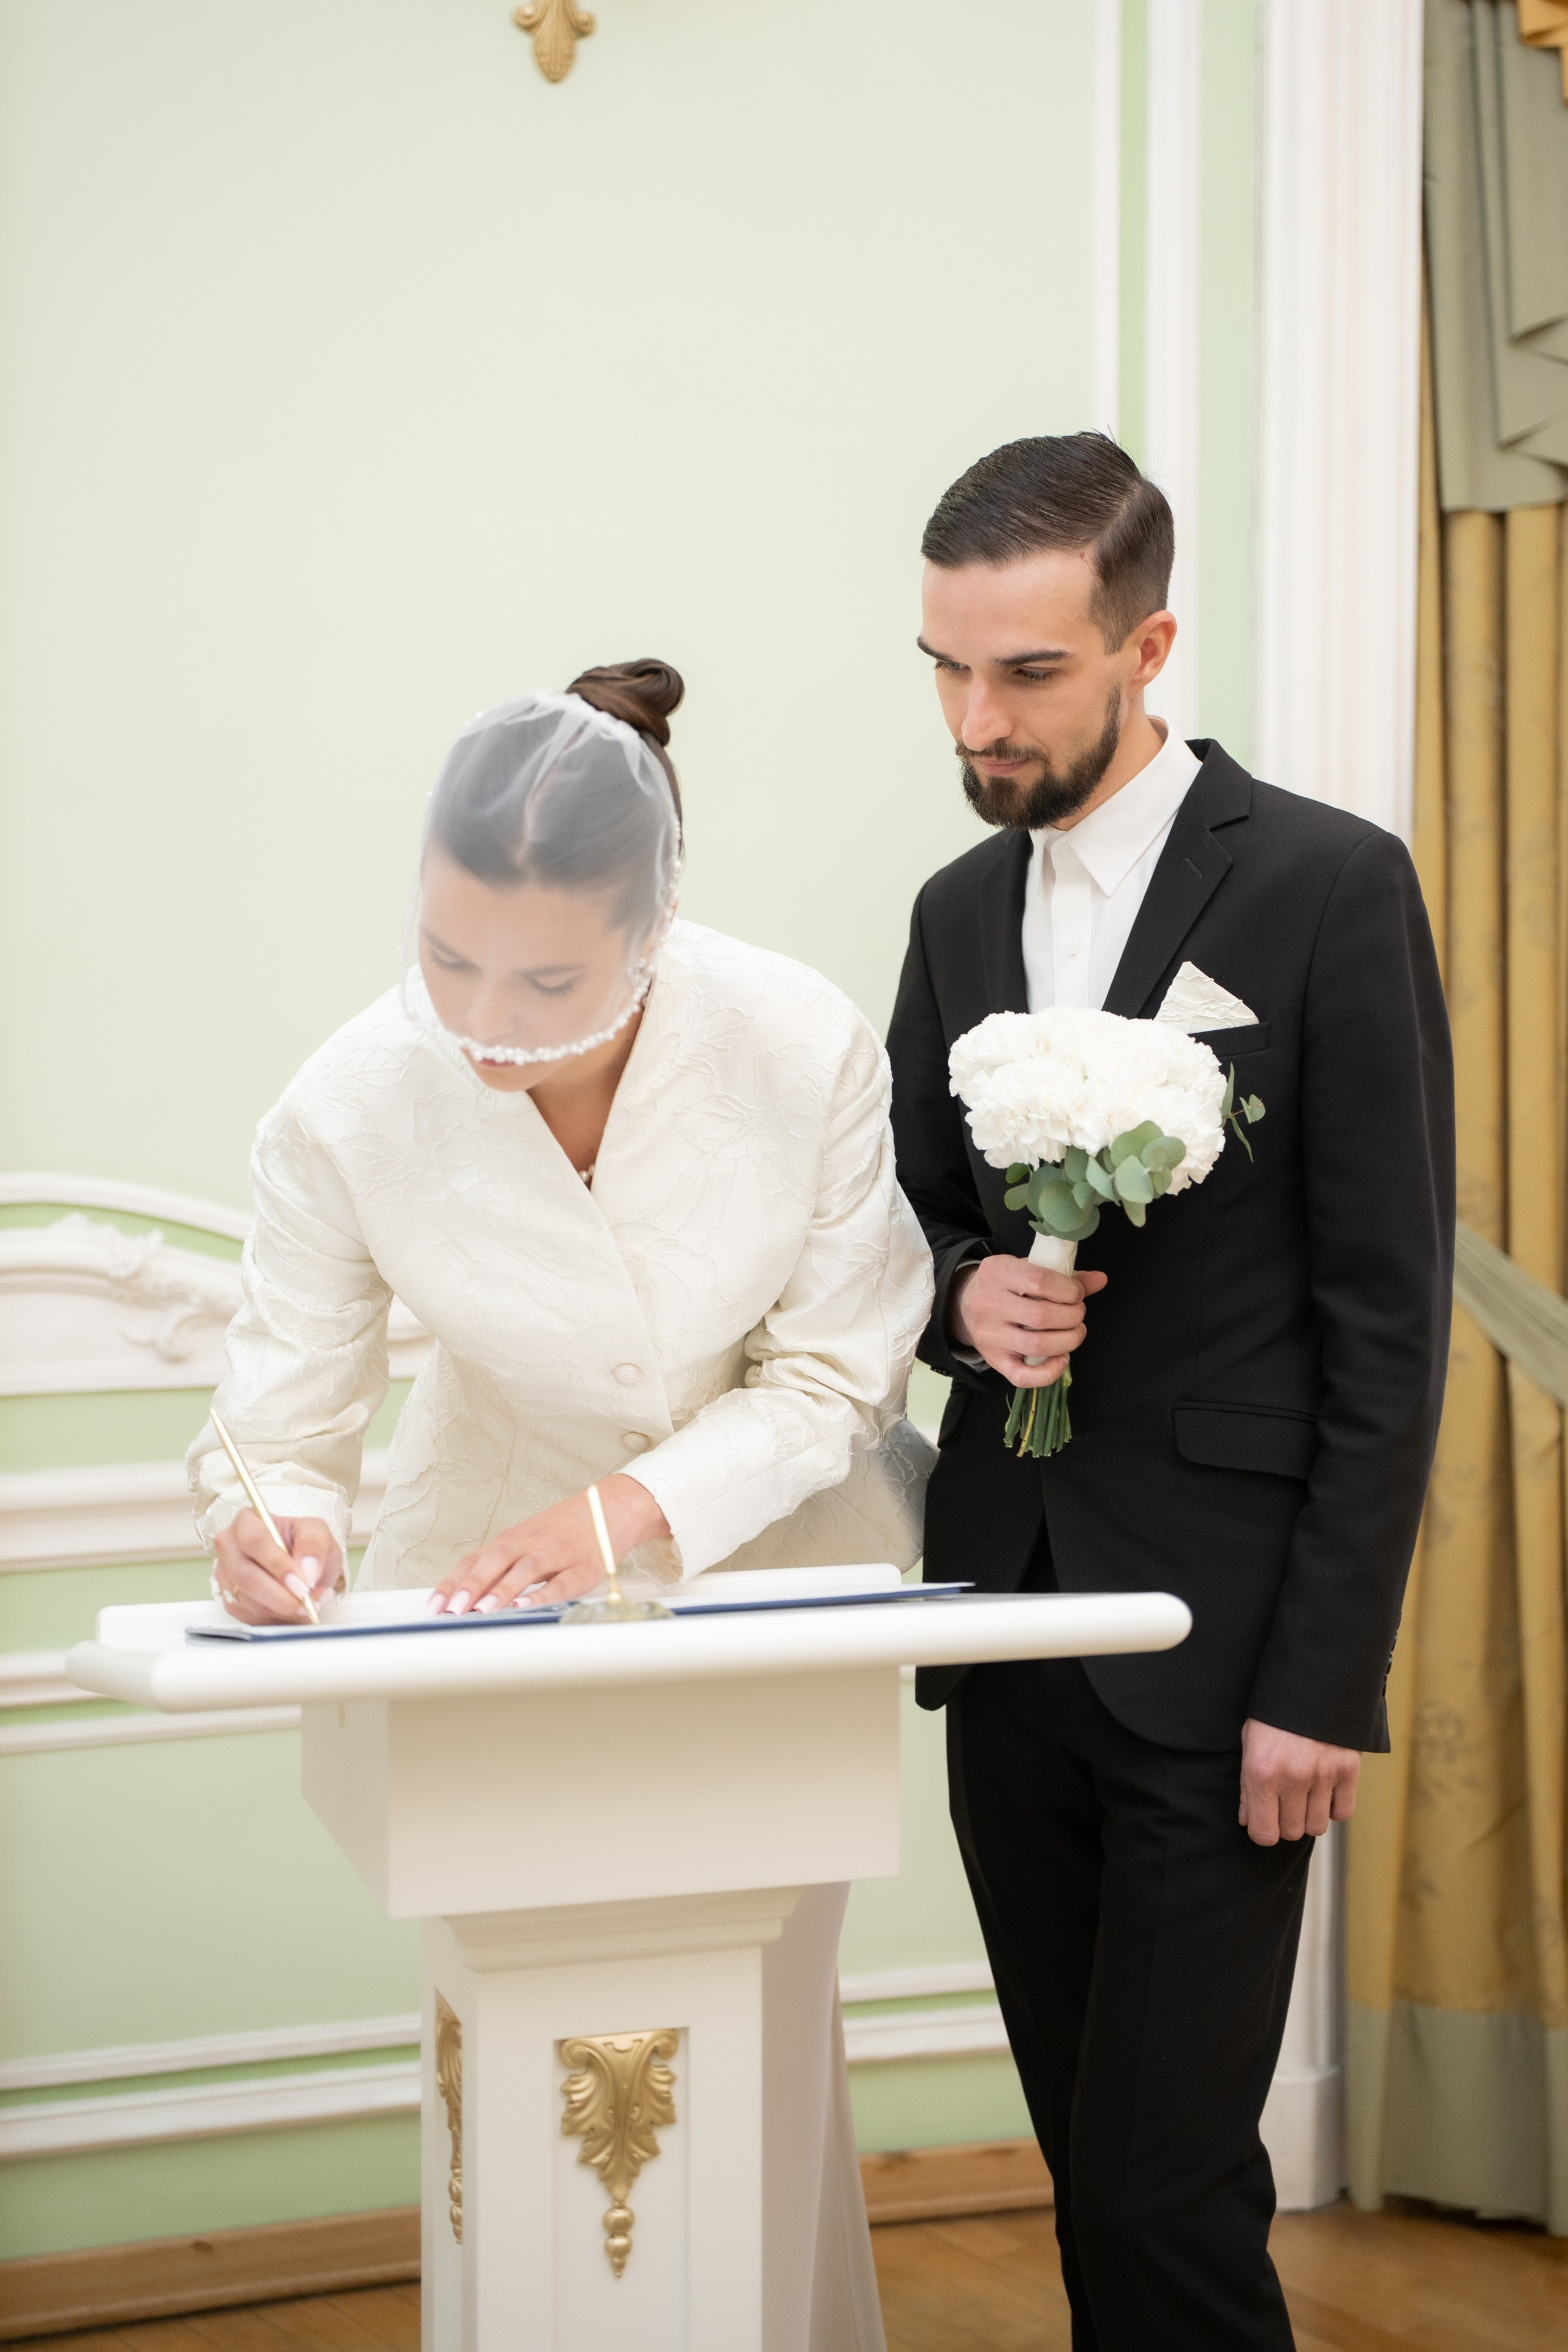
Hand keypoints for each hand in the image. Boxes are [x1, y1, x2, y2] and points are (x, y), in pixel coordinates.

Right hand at [211, 1511, 343, 1624]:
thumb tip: (306, 1569)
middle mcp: (229, 1547)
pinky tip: (294, 1609)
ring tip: (309, 1603)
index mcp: (247, 1521)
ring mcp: (226, 1575)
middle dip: (278, 1594)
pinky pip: (248, 1615)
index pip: (254, 1541)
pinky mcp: (230, 1600)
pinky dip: (275, 1617)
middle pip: (244, 1575)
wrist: (303, 1568)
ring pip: (246, 1599)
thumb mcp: (318, 1533)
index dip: (277, 1564)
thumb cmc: (304, 1545)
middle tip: (306, 1601)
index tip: (301, 1582)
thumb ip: (314, 1543)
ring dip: (280, 1608)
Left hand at [430, 1475, 671, 1614]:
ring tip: (481, 1610)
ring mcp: (557, 1554)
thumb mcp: (528, 1542)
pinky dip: (542, 1595)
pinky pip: (560, 1583)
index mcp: (513, 1540)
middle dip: (470, 1586)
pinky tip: (525, 1605)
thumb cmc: (566, 1529)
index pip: (475, 1560)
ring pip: (524, 1570)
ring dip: (501, 1590)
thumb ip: (501, 1567)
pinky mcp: (582, 1568)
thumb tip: (466, 1596)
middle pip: (494, 1561)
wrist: (611, 1507)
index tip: (434, 1605)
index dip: (453, 1582)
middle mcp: (530, 1544)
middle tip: (451, 1609)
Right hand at [949, 1255, 1107, 1385]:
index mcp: (997, 1272)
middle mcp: (988, 1303)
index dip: (1068, 1290)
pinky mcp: (993, 1360)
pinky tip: (1061, 1359)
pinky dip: (1049, 1372)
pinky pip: (1022, 1377)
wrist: (966, 1304)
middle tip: (1078, 1314)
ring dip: (1068, 1341)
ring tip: (1075, 1332)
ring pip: (1037, 1345)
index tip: (1077, 1294)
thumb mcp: (1029, 1269)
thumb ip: (1065, 1275)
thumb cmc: (1007, 1285)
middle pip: (1042, 1316)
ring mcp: (989, 1335)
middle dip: (1073, 1316)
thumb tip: (1101, 1280)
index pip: (1039, 1281)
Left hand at [1239, 1718, 1360, 1844]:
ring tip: (1304, 1796)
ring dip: (1309, 1817)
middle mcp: (1293, 1778)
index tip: (1264, 1820)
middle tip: (1283, 1803)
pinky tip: (1325, 1792)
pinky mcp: (1348, 1770)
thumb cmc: (1273, 1713)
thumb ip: (1247, 1785)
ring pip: (1317, 1827)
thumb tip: (1248, 1820)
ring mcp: (1323, 1775)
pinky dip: (1334, 1808)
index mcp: (1262, 1772)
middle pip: (1291, 1832)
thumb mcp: (1249, 1743)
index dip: (1262, 1831)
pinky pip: (1343, 1812)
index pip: (1264, 1834)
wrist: (1309, 1681)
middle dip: (1285, 1822)